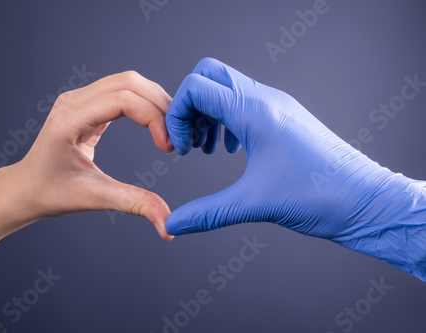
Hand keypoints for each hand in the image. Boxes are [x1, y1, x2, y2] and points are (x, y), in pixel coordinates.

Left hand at [0, 70, 174, 293]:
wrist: (26, 187)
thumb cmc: (51, 192)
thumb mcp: (95, 197)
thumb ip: (135, 204)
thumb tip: (169, 226)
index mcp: (70, 119)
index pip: (123, 99)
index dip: (153, 117)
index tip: (168, 147)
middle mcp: (73, 101)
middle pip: (129, 82)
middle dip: (160, 105)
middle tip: (178, 135)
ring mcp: (79, 98)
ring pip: (128, 82)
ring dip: (155, 101)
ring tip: (171, 130)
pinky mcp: (87, 103)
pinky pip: (122, 91)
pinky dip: (144, 103)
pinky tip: (156, 124)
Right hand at [165, 58, 425, 279]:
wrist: (365, 201)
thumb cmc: (319, 196)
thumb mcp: (254, 204)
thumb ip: (207, 213)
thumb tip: (174, 224)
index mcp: (255, 112)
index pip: (196, 87)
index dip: (176, 115)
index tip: (180, 148)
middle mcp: (265, 100)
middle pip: (210, 75)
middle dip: (189, 107)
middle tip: (189, 141)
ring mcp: (276, 106)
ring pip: (227, 89)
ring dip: (207, 114)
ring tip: (206, 149)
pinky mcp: (284, 118)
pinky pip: (245, 103)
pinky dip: (227, 120)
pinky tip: (231, 150)